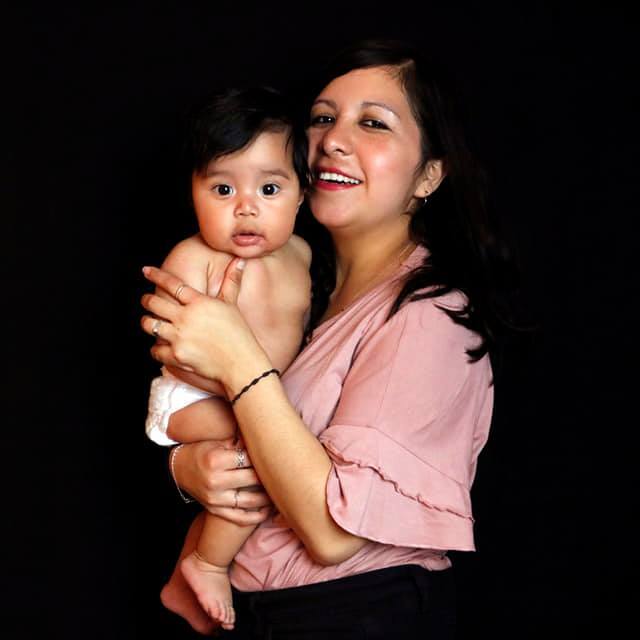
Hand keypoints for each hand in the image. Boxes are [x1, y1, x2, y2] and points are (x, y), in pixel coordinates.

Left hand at [140, 259, 265, 388]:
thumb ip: (232, 281)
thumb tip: (240, 260)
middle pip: (154, 303)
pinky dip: (156, 348)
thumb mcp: (232, 305)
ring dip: (147, 322)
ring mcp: (179, 337)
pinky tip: (160, 346)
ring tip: (150, 322)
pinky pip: (155, 349)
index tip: (146, 271)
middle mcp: (185, 318)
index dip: (156, 275)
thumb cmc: (239, 333)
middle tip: (146, 300)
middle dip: (147, 300)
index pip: (172, 284)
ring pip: (149, 325)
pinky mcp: (176, 355)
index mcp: (198, 303)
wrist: (241, 363)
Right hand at [173, 439, 272, 525]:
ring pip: (249, 501)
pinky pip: (239, 517)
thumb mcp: (217, 441)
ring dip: (267, 497)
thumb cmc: (202, 450)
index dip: (262, 456)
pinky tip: (269, 511)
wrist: (178, 469)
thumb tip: (264, 434)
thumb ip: (239, 441)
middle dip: (268, 475)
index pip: (248, 459)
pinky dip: (256, 516)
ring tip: (281, 492)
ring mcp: (215, 499)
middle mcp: (215, 481)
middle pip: (251, 479)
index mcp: (215, 460)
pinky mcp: (215, 510)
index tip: (275, 454)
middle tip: (284, 471)